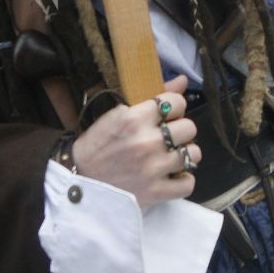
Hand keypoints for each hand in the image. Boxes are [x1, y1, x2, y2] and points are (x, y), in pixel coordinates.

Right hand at [71, 76, 200, 209]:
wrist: (80, 180)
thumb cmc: (97, 145)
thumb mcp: (117, 114)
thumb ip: (152, 98)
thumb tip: (183, 80)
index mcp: (135, 119)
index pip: (177, 103)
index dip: (175, 107)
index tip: (167, 115)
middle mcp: (147, 142)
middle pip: (189, 128)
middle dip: (180, 130)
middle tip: (168, 137)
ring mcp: (153, 168)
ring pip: (193, 154)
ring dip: (184, 154)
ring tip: (171, 156)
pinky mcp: (156, 192)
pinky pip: (188, 183)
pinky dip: (183, 180)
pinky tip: (172, 175)